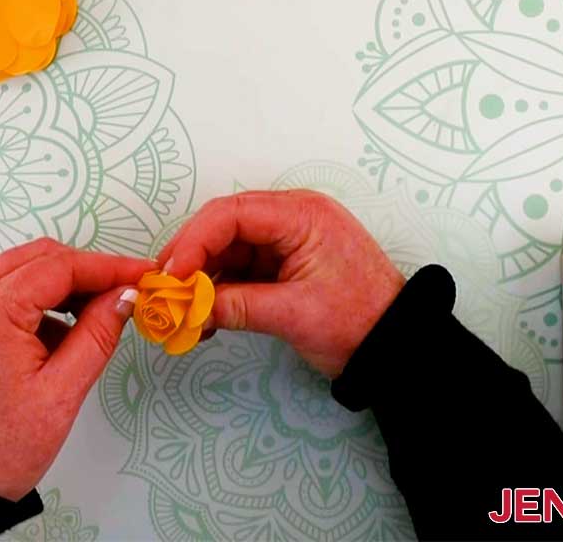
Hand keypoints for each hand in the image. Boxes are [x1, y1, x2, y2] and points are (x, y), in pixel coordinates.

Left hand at [0, 238, 150, 499]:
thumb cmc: (0, 447)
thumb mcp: (62, 391)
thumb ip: (97, 335)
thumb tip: (125, 297)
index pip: (61, 266)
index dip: (109, 267)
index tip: (143, 275)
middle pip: (39, 259)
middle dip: (86, 272)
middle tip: (126, 293)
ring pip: (20, 271)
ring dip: (61, 285)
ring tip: (97, 316)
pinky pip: (2, 293)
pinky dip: (36, 301)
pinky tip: (60, 333)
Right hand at [158, 190, 404, 376]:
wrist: (398, 348)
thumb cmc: (361, 322)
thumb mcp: (295, 314)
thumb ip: (237, 306)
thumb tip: (187, 309)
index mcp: (302, 215)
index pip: (232, 213)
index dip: (194, 241)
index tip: (172, 274)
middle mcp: (291, 219)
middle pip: (224, 227)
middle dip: (192, 258)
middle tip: (163, 290)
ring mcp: (286, 242)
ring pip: (227, 250)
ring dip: (202, 278)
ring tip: (180, 310)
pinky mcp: (283, 265)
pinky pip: (240, 269)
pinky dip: (219, 291)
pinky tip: (204, 317)